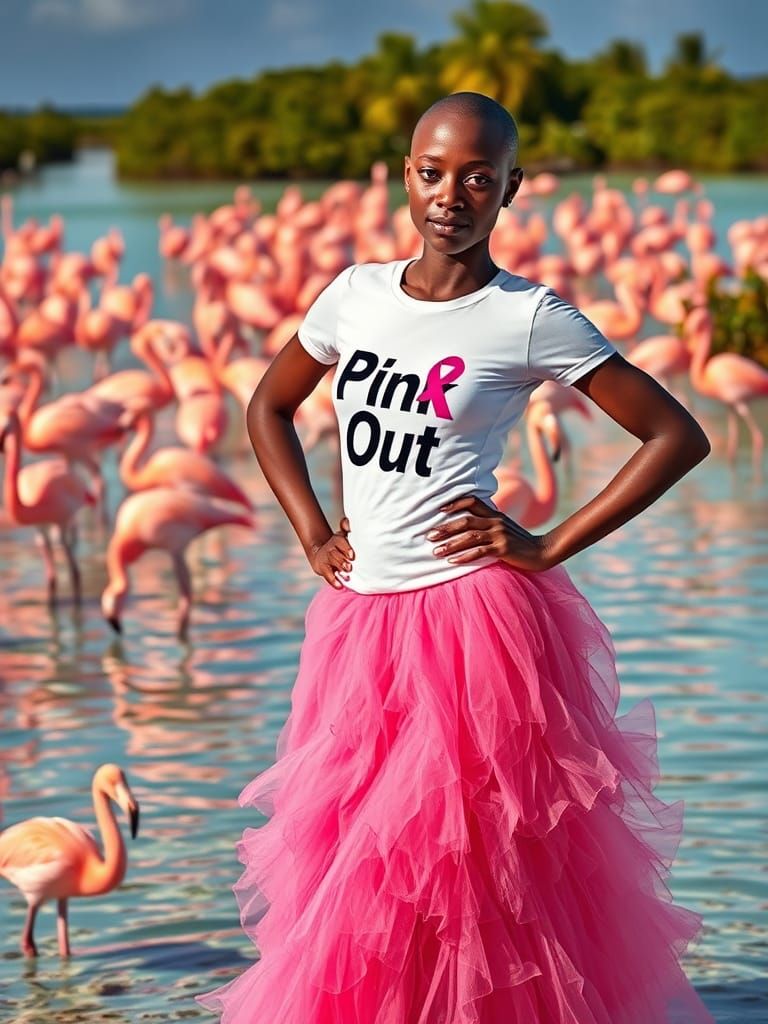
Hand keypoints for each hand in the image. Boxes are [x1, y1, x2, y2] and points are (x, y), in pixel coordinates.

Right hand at [307, 516, 353, 588]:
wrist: (321, 553)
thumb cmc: (338, 545)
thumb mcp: (342, 536)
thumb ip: (346, 529)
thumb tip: (347, 521)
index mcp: (337, 540)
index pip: (340, 542)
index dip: (346, 548)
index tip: (352, 556)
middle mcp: (330, 549)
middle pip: (335, 554)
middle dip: (343, 560)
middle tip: (350, 567)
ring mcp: (326, 559)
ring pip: (332, 563)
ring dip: (339, 569)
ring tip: (347, 575)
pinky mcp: (323, 569)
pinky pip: (328, 575)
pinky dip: (334, 581)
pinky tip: (340, 586)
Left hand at [425, 495, 555, 572]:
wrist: (542, 552)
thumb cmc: (519, 542)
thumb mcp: (504, 528)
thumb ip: (488, 524)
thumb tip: (467, 525)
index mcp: (495, 515)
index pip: (473, 501)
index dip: (455, 503)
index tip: (440, 509)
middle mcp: (496, 522)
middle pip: (466, 521)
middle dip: (446, 528)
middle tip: (429, 535)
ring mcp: (500, 535)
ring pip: (470, 537)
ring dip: (451, 544)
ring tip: (436, 552)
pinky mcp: (504, 549)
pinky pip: (480, 552)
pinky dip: (465, 556)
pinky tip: (452, 561)